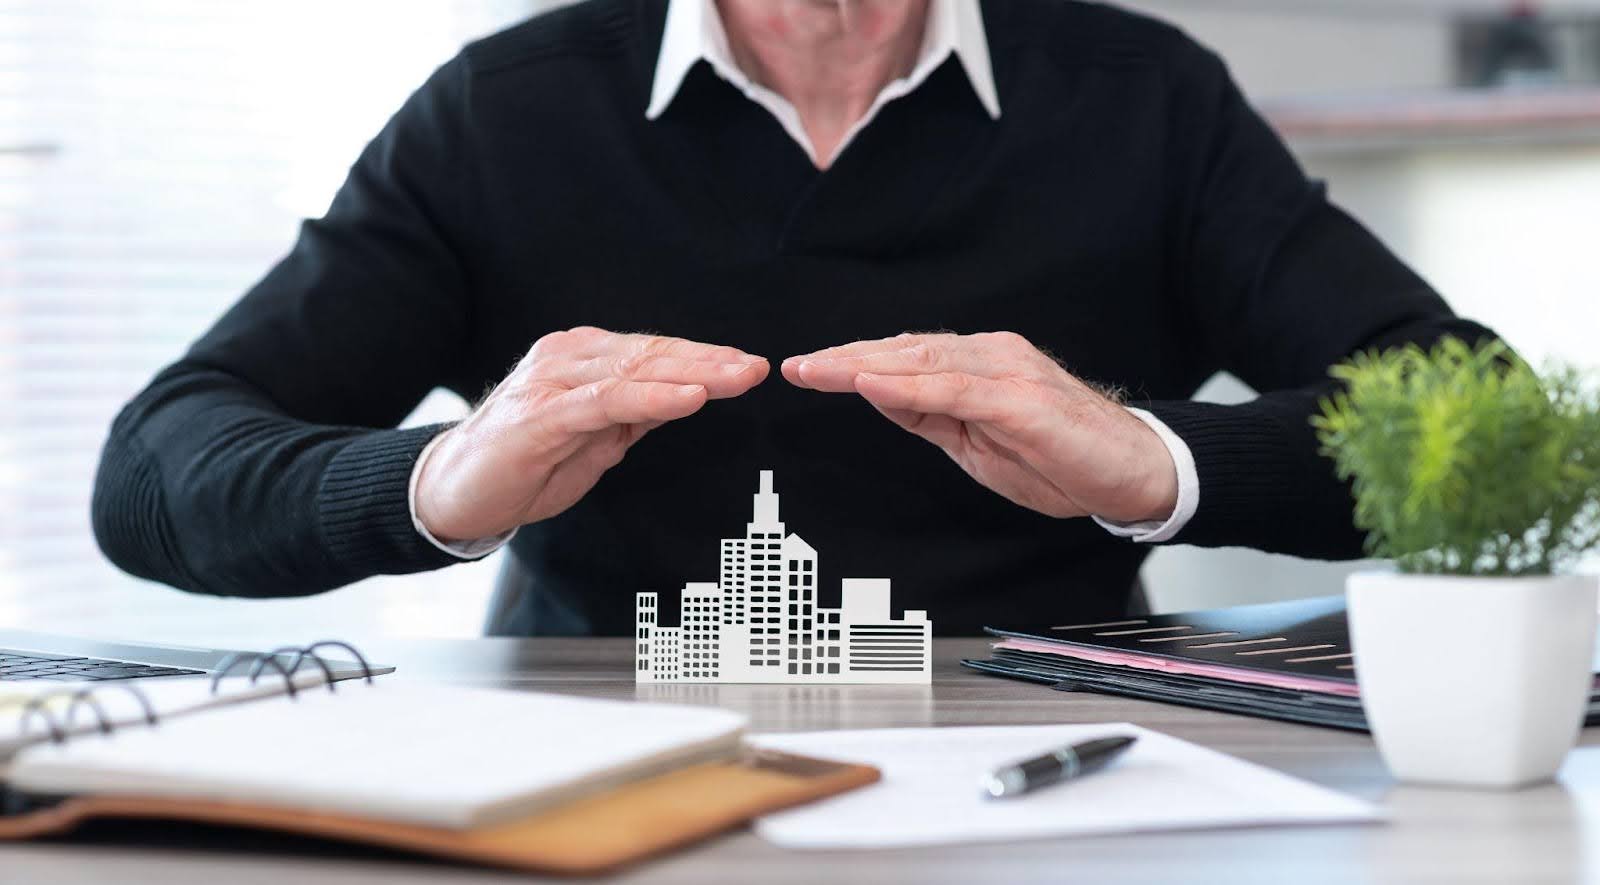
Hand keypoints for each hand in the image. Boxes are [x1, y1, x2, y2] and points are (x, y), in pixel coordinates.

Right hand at [416, 327, 767, 541]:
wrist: (453, 493)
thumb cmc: (523, 466)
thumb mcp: (595, 440)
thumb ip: (634, 415)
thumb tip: (685, 397)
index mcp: (583, 361)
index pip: (653, 353)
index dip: (704, 358)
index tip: (748, 365)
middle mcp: (567, 358)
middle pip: (652, 355)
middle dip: (710, 362)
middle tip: (757, 368)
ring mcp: (552, 383)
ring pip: (636, 370)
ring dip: (693, 374)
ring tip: (736, 378)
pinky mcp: (542, 415)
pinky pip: (607, 402)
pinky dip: (653, 399)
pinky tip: (689, 400)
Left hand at [781, 332, 1176, 522]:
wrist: (1133, 472)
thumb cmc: (1062, 458)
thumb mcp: (976, 442)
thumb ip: (930, 415)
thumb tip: (879, 395)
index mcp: (979, 366)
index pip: (906, 356)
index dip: (853, 360)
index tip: (806, 368)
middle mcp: (992, 356)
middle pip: (906, 351)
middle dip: (845, 359)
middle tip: (796, 367)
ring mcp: (1008, 374)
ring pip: (924, 361)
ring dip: (865, 365)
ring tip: (819, 370)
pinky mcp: (1023, 400)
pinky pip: (955, 390)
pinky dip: (909, 387)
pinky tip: (873, 386)